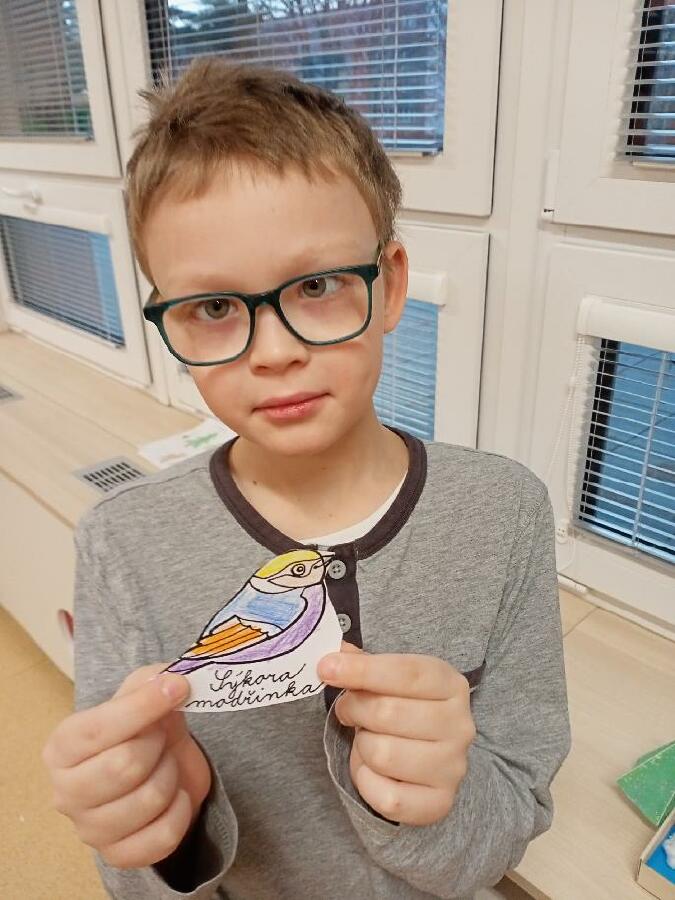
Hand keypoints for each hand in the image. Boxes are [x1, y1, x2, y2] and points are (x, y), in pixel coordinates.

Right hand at [42, 664, 210, 868]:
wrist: (158, 769)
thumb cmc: (143, 729)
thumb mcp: (142, 693)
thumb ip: (150, 680)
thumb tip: (169, 679)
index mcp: (62, 747)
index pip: (99, 728)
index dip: (144, 706)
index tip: (178, 688)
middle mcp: (65, 791)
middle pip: (125, 766)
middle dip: (158, 745)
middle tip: (161, 738)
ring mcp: (89, 829)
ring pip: (150, 799)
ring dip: (171, 774)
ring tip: (165, 765)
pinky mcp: (117, 855)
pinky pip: (163, 835)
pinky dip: (181, 810)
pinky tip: (174, 796)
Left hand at [318, 644, 475, 825]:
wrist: (434, 759)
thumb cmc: (406, 709)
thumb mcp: (392, 679)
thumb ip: (364, 664)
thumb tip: (335, 653)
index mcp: (451, 685)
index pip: (405, 672)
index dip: (362, 669)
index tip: (326, 667)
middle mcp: (460, 725)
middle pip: (387, 712)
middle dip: (354, 709)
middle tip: (347, 709)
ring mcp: (453, 767)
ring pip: (381, 754)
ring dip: (361, 746)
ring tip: (368, 739)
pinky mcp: (440, 803)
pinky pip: (386, 796)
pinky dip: (366, 781)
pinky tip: (372, 769)